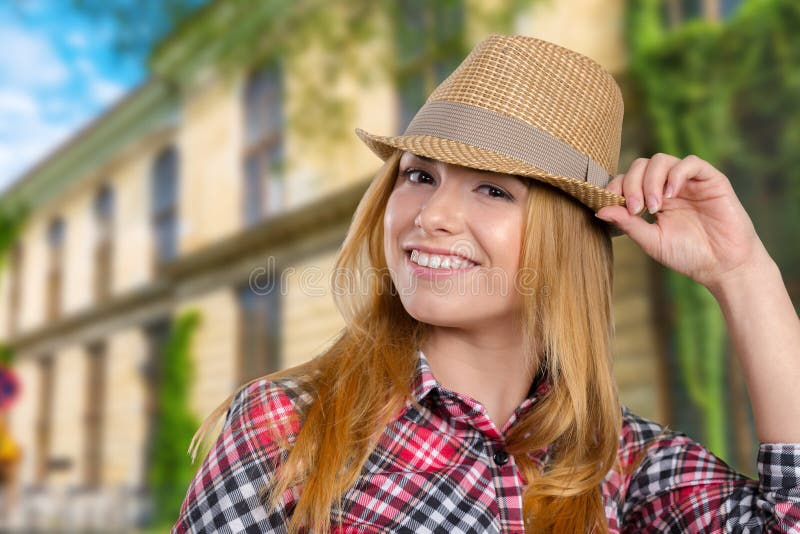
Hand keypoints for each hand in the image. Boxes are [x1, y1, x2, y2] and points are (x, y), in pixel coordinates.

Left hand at [595, 153, 765, 291]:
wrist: (723, 265)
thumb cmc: (688, 255)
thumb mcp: (651, 241)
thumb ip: (627, 224)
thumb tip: (600, 210)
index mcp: (652, 198)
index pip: (627, 180)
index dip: (617, 188)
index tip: (614, 207)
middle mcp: (668, 186)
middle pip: (641, 165)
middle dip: (632, 184)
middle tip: (636, 209)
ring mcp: (688, 181)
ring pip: (661, 160)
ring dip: (651, 180)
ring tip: (654, 206)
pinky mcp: (711, 179)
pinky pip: (690, 163)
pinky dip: (676, 174)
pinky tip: (671, 195)